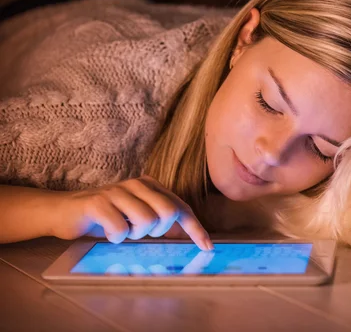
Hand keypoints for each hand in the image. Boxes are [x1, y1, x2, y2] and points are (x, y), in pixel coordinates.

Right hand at [52, 176, 212, 249]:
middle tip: (140, 232)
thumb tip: (191, 236)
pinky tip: (107, 232)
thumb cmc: (107, 216)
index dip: (196, 229)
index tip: (207, 247)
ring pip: (147, 221)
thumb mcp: (137, 214)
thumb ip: (160, 218)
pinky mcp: (98, 202)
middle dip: (160, 230)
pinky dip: (116, 238)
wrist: (63, 211)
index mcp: (150, 185)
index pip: (181, 207)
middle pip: (169, 212)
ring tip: (122, 230)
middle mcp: (137, 184)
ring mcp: (117, 191)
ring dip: (135, 235)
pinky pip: (120, 229)